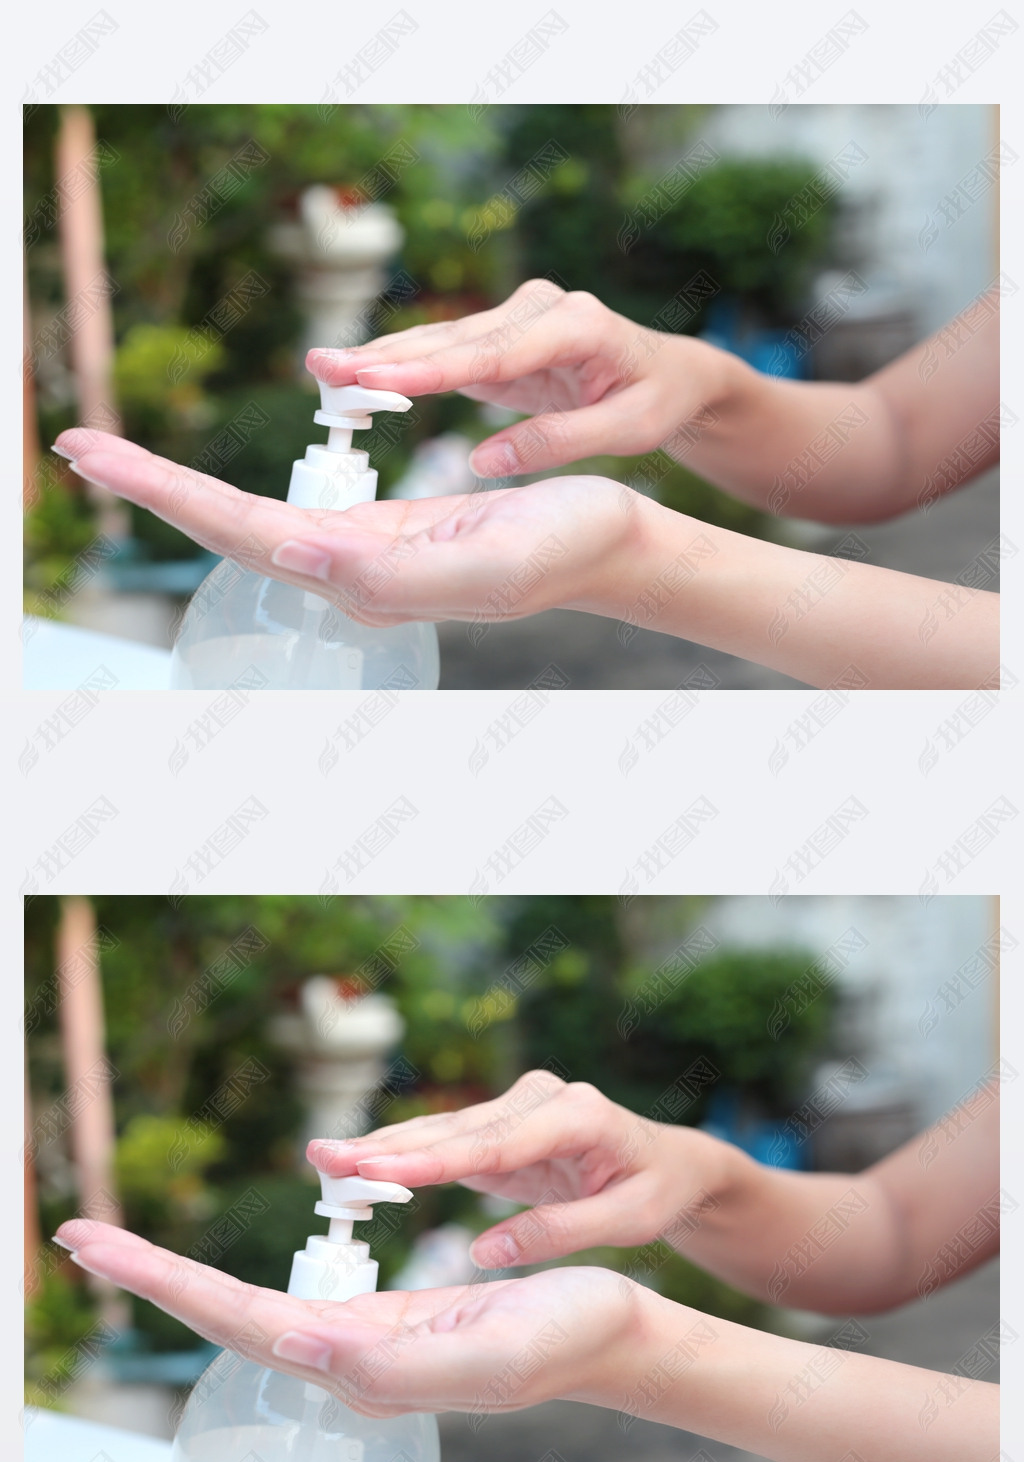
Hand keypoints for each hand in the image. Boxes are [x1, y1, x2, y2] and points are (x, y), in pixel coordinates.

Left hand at [52, 430, 645, 627]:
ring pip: (249, 520)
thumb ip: (391, 576)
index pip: (243, 529)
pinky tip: (205, 491)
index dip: (169, 492)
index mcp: (364, 575)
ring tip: (118, 461)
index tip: (97, 456)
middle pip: (228, 525)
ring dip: (179, 493)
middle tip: (76, 447)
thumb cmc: (563, 548)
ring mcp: (359, 555)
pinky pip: (287, 514)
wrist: (608, 543)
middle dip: (150, 488)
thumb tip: (294, 555)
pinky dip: (232, 496)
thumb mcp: (488, 564)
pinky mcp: (378, 535)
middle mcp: (347, 570)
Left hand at [53, 1220, 640, 1416]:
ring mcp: (359, 1343)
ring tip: (124, 1253)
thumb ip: (392, 1366)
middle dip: (148, 1277)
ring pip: (248, 1309)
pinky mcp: (380, 1324)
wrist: (610, 1334)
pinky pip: (289, 1300)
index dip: (166, 1281)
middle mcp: (346, 1357)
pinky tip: (215, 1282)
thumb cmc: (563, 1339)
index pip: (239, 1319)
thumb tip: (296, 1345)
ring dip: (179, 1282)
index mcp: (362, 1362)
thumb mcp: (487, 1354)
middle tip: (77, 1237)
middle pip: (224, 1313)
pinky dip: (234, 1284)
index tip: (96, 1246)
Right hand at [308, 278, 732, 476]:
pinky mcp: (503, 335)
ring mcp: (518, 317)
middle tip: (323, 367)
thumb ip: (560, 442)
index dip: (430, 370)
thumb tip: (485, 462)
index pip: (491, 353)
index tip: (377, 380)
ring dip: (381, 357)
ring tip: (322, 367)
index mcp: (575, 325)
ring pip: (441, 341)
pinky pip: (447, 353)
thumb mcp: (627, 432)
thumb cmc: (656, 402)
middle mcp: (539, 308)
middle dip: (385, 356)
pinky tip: (359, 375)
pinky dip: (403, 366)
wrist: (672, 372)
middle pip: (453, 339)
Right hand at [308, 1071, 721, 1268]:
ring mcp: (519, 1105)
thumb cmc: (656, 1191)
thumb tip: (486, 1253)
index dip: (433, 1160)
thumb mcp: (629, 1222)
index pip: (494, 1143)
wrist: (671, 1161)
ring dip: (384, 1147)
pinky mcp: (504, 1123)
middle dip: (388, 1146)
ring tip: (324, 1157)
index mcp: (576, 1116)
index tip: (379, 1170)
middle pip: (456, 1129)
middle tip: (324, 1157)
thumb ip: (561, 1233)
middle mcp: (541, 1098)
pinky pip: (449, 1142)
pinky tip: (361, 1163)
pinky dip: (405, 1154)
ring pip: (444, 1131)